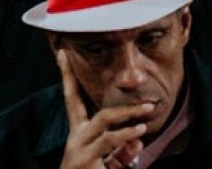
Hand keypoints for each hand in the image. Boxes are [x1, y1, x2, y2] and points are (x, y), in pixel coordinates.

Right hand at [57, 49, 152, 168]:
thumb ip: (124, 147)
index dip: (67, 76)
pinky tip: (139, 131)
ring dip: (128, 112)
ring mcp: (77, 147)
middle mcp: (75, 136)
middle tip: (85, 61)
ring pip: (103, 118)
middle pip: (74, 100)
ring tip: (149, 109)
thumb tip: (138, 140)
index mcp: (81, 132)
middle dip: (76, 78)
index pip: (73, 98)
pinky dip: (126, 134)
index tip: (62, 53)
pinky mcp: (83, 159)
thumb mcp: (112, 159)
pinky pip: (109, 141)